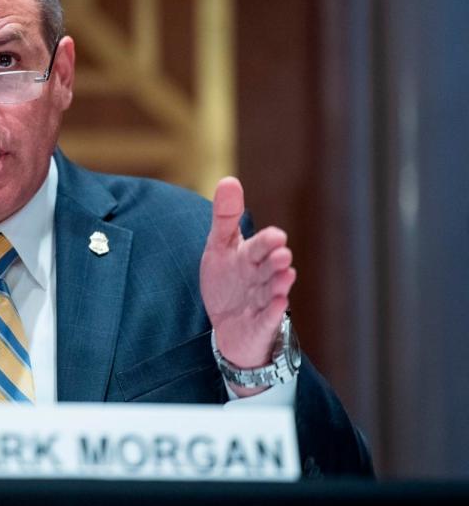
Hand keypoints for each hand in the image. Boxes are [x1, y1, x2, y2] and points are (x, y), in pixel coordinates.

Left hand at [200, 177, 295, 393]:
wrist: (228, 323)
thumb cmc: (227, 280)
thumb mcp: (219, 246)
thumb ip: (225, 217)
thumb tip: (229, 181)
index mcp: (249, 257)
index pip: (257, 247)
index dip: (265, 243)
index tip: (276, 236)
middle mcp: (259, 278)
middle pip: (266, 268)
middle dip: (274, 261)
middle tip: (282, 253)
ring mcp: (260, 302)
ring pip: (270, 291)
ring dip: (277, 284)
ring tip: (286, 275)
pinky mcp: (259, 324)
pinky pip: (266, 318)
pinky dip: (272, 312)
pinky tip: (278, 303)